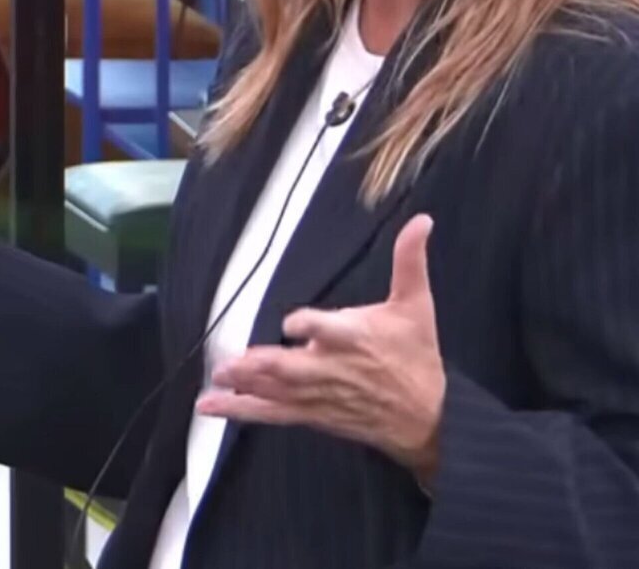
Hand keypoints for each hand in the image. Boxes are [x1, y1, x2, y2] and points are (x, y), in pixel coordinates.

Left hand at [198, 214, 446, 481]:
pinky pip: (272, 413)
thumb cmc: (416, 357)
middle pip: (295, 368)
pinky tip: (210, 405)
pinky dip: (241, 409)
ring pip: (278, 391)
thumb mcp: (417, 306)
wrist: (428, 417)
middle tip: (232, 361)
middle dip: (264, 365)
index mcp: (356, 338)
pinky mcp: (311, 414)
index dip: (312, 326)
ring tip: (217, 377)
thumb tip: (421, 221)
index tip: (293, 323)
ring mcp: (319, 395)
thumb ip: (410, 261)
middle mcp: (333, 369)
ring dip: (246, 385)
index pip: (330, 331)